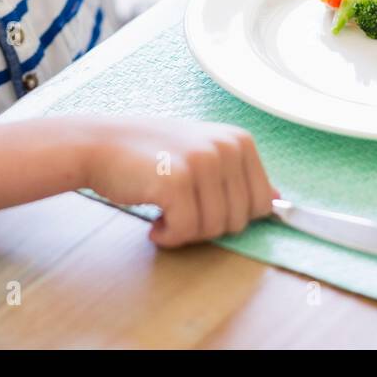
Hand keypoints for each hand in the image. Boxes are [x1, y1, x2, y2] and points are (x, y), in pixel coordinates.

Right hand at [83, 117, 280, 247]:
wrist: (99, 144)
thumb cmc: (150, 154)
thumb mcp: (203, 153)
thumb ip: (239, 175)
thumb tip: (278, 200)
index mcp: (239, 140)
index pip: (263, 204)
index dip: (230, 215)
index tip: (202, 204)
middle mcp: (226, 147)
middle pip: (239, 221)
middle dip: (207, 226)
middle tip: (179, 208)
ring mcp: (203, 162)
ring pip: (214, 229)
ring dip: (185, 232)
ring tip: (165, 210)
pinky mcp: (177, 181)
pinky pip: (185, 231)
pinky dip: (167, 236)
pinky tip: (154, 221)